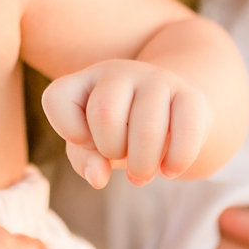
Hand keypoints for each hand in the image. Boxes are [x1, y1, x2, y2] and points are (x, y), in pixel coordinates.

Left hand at [42, 59, 211, 188]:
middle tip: (121, 158)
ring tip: (142, 173)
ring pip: (146, 126)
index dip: (69, 131)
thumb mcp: (92, 144)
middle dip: (111, 150)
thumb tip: (98, 177)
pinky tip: (169, 170)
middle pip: (105, 114)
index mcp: (85, 80)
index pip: (57, 98)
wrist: (168, 109)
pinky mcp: (191, 94)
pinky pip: (187, 130)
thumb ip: (85, 160)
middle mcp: (118, 72)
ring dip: (143, 164)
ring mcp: (156, 79)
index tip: (89, 141)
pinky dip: (176, 160)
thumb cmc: (119, 131)